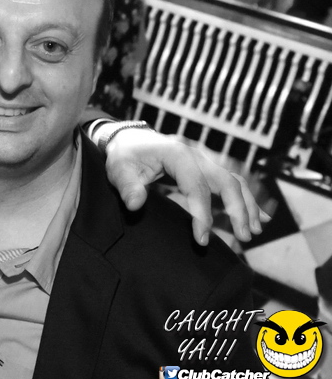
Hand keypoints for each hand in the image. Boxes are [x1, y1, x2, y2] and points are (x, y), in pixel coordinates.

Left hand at [103, 129, 262, 245]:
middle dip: (238, 210)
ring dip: (247, 206)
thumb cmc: (125, 155)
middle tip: (243, 237)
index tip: (202, 239)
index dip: (202, 213)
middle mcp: (196, 156)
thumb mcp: (119, 169)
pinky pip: (232, 183)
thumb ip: (127, 186)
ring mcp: (204, 162)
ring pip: (234, 182)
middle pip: (226, 182)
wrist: (129, 139)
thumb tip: (135, 204)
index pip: (196, 186)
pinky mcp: (206, 170)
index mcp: (177, 155)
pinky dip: (246, 200)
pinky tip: (260, 217)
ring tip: (253, 232)